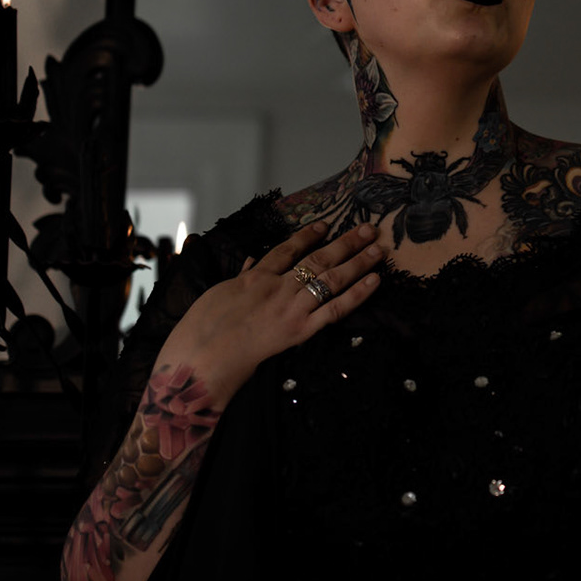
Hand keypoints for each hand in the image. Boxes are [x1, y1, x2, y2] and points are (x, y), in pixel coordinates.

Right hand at [158, 221, 384, 400]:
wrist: (202, 356)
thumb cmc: (202, 328)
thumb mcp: (218, 293)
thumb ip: (240, 277)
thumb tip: (251, 262)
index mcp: (256, 277)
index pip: (287, 249)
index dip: (308, 235)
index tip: (326, 224)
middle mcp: (278, 287)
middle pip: (317, 259)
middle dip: (345, 243)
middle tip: (368, 229)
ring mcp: (291, 308)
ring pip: (330, 279)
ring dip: (357, 262)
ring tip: (378, 248)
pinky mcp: (300, 330)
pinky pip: (334, 310)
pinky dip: (357, 294)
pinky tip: (373, 281)